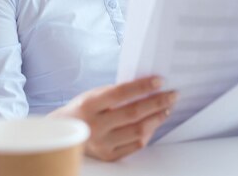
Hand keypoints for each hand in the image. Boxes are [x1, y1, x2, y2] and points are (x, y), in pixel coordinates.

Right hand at [48, 76, 176, 161]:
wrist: (65, 132)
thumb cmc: (84, 108)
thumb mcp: (94, 94)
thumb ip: (117, 93)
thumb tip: (148, 87)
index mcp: (90, 104)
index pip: (121, 93)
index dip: (142, 86)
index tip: (160, 80)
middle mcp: (95, 125)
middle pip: (134, 113)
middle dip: (157, 102)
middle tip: (172, 95)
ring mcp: (102, 143)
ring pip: (138, 131)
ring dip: (157, 118)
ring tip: (167, 108)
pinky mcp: (109, 156)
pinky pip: (136, 145)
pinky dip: (149, 133)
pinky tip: (154, 123)